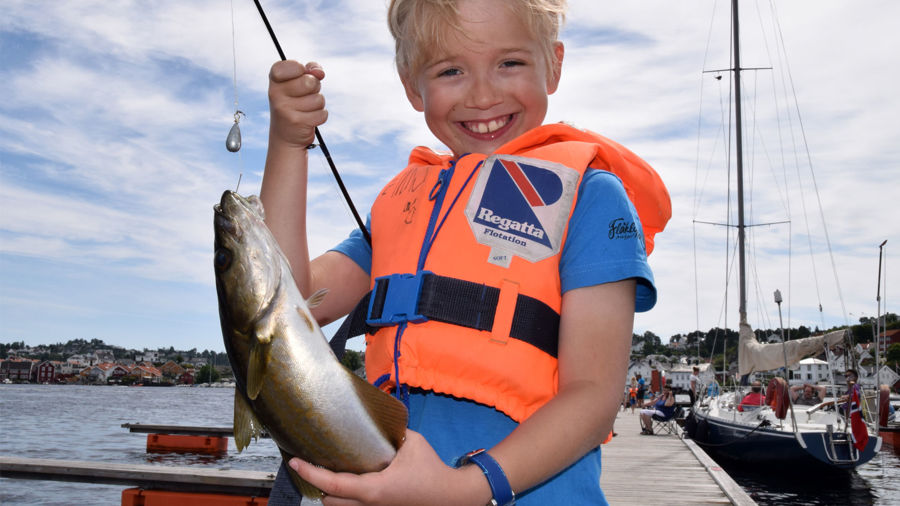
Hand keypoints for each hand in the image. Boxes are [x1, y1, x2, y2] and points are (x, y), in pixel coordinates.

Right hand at [268, 60, 327, 148]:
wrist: (286, 135)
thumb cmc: (296, 102)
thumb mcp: (298, 83)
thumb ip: (310, 70)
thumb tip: (320, 73)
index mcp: (275, 80)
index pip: (286, 66)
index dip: (298, 68)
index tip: (301, 73)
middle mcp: (275, 94)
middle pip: (309, 82)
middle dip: (315, 87)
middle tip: (306, 94)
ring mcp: (285, 108)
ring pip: (318, 99)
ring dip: (318, 104)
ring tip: (306, 109)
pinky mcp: (296, 122)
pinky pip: (322, 113)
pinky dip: (320, 116)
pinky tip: (309, 119)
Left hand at [289, 429, 486, 505]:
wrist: (450, 495)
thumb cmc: (430, 469)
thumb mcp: (411, 441)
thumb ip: (391, 430)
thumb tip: (377, 415)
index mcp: (374, 489)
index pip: (333, 484)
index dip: (310, 473)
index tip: (295, 462)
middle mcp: (370, 505)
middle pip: (329, 501)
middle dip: (317, 483)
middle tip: (311, 462)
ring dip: (331, 492)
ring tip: (328, 470)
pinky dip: (345, 496)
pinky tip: (349, 480)